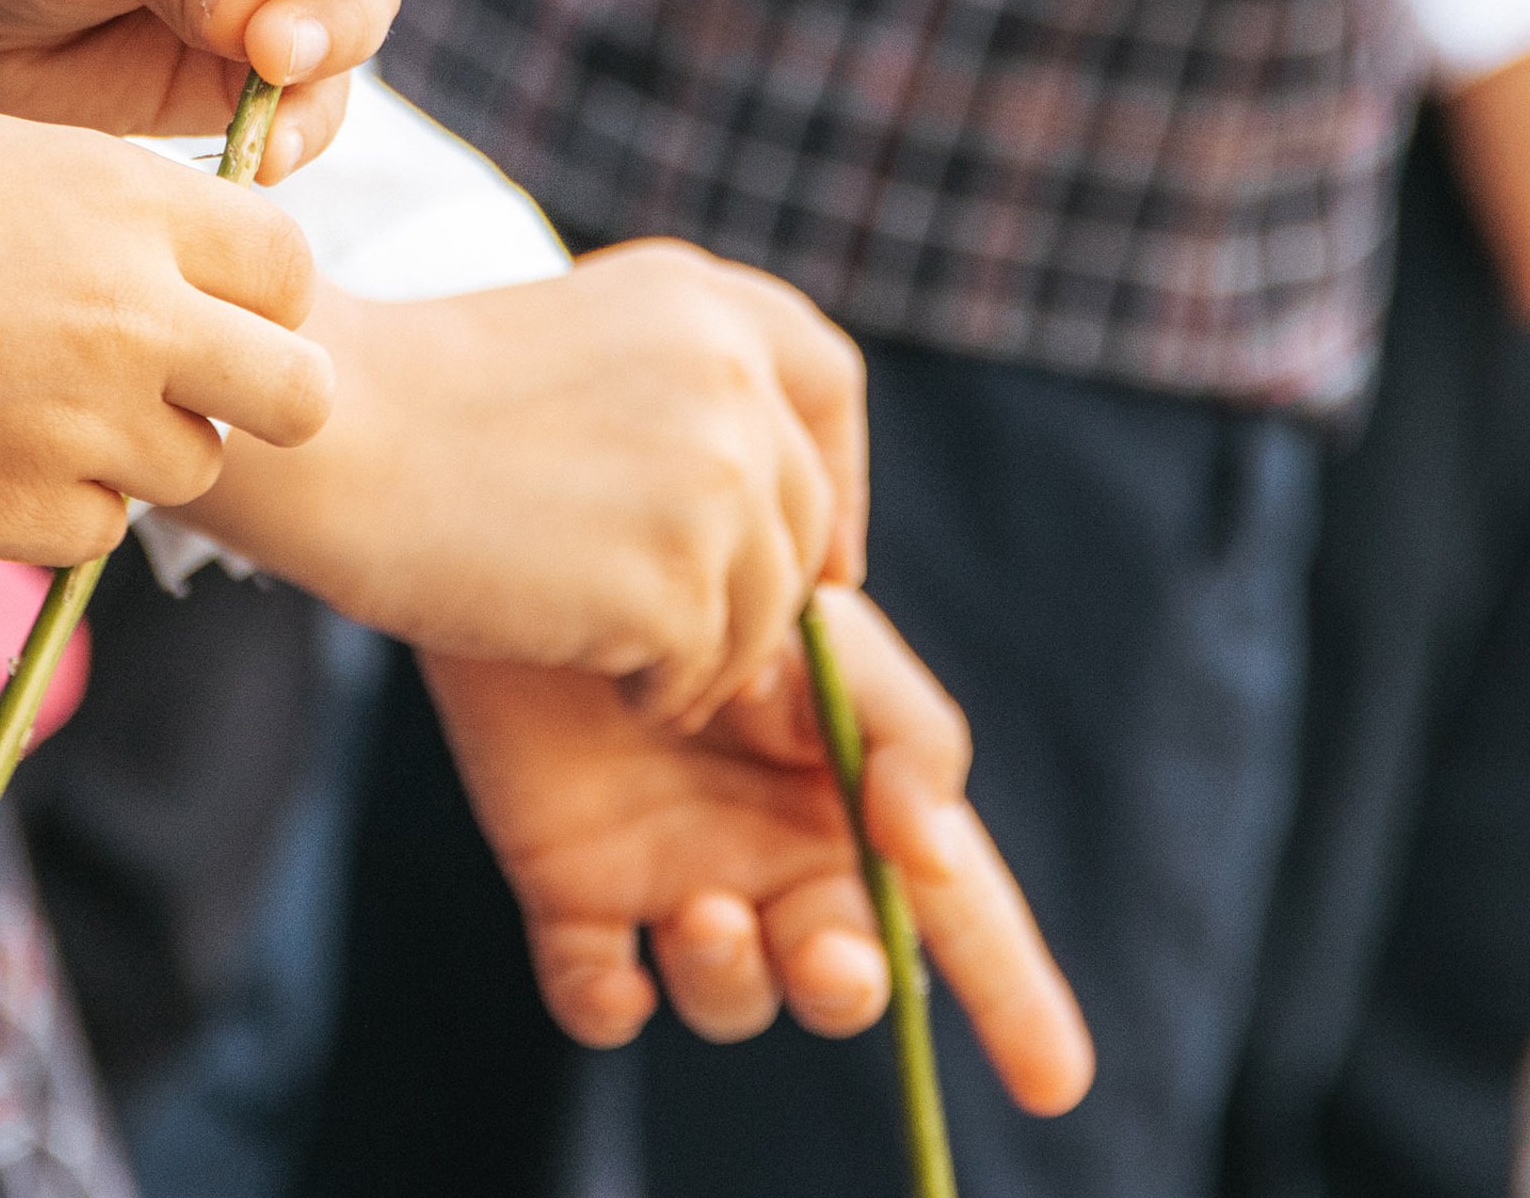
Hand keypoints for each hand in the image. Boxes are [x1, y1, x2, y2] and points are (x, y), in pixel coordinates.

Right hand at [0, 109, 332, 561]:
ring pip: (193, 470)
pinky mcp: (16, 512)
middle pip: (300, 395)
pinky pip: (94, 530)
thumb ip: (121, 216)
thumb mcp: (8, 157)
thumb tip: (197, 270)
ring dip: (139, 451)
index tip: (212, 304)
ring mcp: (80, 422)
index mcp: (133, 203)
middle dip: (261, 397)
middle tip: (186, 390)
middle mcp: (133, 314)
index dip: (261, 296)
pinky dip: (55, 505)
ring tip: (33, 405)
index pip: (291, 269)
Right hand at [205, 241, 865, 726]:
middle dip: (757, 587)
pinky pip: (708, 670)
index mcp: (704, 300)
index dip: (836, 473)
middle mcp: (732, 373)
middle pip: (803, 515)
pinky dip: (658, 688)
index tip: (819, 549)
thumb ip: (684, 387)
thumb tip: (781, 506)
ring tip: (609, 646)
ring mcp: (716, 474)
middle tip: (672, 628)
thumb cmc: (423, 402)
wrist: (333, 440)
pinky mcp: (679, 577)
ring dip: (706, 650)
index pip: (829, 380)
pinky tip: (582, 660)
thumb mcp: (580, 341)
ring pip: (769, 608)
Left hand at [423, 589, 1091, 1116]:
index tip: (1055, 1082)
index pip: (952, 906)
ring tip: (697, 908)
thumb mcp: (826, 629)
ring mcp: (671, 866)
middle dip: (849, 988)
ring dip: (730, 980)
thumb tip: (935, 856)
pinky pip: (595, 991)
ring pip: (729, 992)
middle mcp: (769, 845)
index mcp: (850, 791)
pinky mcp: (569, 878)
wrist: (548, 521)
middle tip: (828, 959)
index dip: (1011, 996)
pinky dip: (607, 1007)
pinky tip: (615, 973)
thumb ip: (908, 733)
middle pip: (842, 971)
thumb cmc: (700, 556)